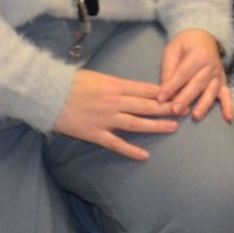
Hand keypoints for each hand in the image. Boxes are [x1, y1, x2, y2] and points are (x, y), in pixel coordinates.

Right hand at [53, 69, 176, 159]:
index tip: (178, 94)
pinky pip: (116, 143)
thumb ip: (115, 84)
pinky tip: (144, 155)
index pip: (146, 89)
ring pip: (136, 123)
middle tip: (185, 109)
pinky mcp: (95, 133)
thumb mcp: (97, 76)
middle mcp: (114, 101)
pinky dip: (130, 150)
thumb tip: (132, 89)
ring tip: (173, 128)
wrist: (48, 93)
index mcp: (115, 85)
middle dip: (167, 108)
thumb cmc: (70, 82)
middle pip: (146, 105)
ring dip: (156, 126)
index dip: (164, 93)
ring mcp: (105, 118)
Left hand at [159, 29, 230, 120]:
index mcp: (198, 53)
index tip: (161, 99)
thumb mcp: (172, 51)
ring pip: (211, 91)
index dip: (172, 86)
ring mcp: (218, 73)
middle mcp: (211, 64)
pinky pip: (227, 94)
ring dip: (204, 104)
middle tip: (175, 110)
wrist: (204, 37)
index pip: (183, 73)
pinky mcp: (223, 81)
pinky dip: (228, 106)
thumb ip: (168, 71)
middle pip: (197, 83)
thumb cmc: (185, 45)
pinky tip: (228, 118)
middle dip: (186, 98)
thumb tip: (163, 93)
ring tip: (195, 116)